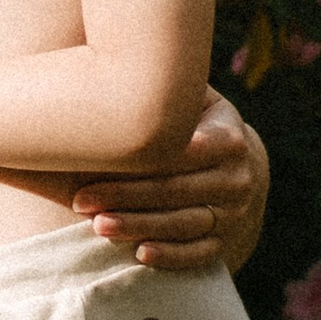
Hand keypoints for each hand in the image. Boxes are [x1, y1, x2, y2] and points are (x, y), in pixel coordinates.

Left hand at [70, 86, 267, 274]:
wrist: (239, 165)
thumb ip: (166, 89)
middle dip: (125, 196)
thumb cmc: (196, 122)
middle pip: (176, 190)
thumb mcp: (192, 98)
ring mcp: (234, 212)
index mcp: (228, 137)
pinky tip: (139, 254)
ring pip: (184, 223)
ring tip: (99, 227)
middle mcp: (237, 177)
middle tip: (80, 201)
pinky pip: (199, 253)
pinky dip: (172, 256)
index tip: (89, 166)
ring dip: (140, 227)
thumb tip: (111, 64)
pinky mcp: (228, 240)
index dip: (135, 162)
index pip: (180, 153)